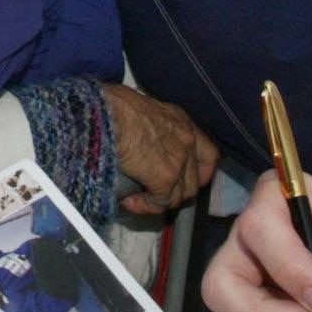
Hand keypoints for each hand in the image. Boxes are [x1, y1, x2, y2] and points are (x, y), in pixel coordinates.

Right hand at [103, 84, 219, 215]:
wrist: (103, 113)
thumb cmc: (110, 105)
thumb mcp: (139, 108)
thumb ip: (148, 127)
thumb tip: (136, 140)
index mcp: (180, 120)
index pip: (207, 154)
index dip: (198, 173)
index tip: (181, 180)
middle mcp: (187, 139)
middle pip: (195, 181)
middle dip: (175, 192)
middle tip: (152, 193)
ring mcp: (179, 160)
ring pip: (179, 196)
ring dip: (157, 201)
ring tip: (135, 198)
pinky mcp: (165, 178)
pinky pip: (160, 203)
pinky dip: (143, 206)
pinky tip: (127, 201)